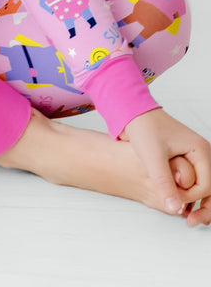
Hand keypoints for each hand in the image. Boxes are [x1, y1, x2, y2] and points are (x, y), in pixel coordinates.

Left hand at [122, 109, 210, 226]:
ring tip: (189, 219)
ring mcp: (196, 157)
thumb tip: (174, 209)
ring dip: (201, 204)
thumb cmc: (143, 128)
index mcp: (200, 150)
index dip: (191, 198)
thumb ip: (163, 182)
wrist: (132, 111)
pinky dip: (192, 195)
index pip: (206, 185)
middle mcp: (203, 154)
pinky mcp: (187, 159)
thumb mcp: (151, 156)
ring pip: (206, 187)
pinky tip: (182, 205)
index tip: (173, 200)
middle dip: (205, 207)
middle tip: (190, 222)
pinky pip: (196, 181)